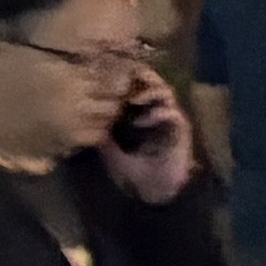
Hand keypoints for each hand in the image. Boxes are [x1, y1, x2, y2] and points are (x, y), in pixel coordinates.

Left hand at [101, 70, 195, 198]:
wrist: (154, 189)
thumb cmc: (132, 171)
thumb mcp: (109, 150)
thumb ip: (100, 134)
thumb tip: (83, 120)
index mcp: (141, 113)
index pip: (137, 87)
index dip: (128, 79)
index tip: (112, 75)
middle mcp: (157, 111)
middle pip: (154, 84)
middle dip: (142, 78)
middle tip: (128, 77)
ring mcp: (170, 119)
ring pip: (166, 93)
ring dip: (150, 92)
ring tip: (134, 99)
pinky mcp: (181, 129)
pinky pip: (172, 113)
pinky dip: (158, 113)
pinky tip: (142, 121)